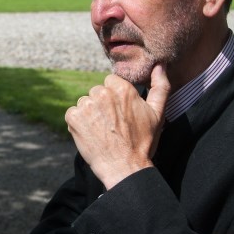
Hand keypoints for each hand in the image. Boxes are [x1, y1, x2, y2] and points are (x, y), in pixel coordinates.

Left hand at [65, 64, 169, 188]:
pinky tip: (91, 135)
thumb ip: (161, 87)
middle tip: (113, 125)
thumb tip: (160, 65)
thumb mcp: (158, 114)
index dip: (115, 98)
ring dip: (90, 114)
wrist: (125, 168)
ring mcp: (86, 105)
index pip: (111, 82)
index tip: (121, 114)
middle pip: (97, 92)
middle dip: (102, 105)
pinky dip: (78, 123)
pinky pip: (73, 114)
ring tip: (103, 131)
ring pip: (85, 103)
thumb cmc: (143, 142)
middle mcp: (102, 93)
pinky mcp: (73, 118)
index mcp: (122, 89)